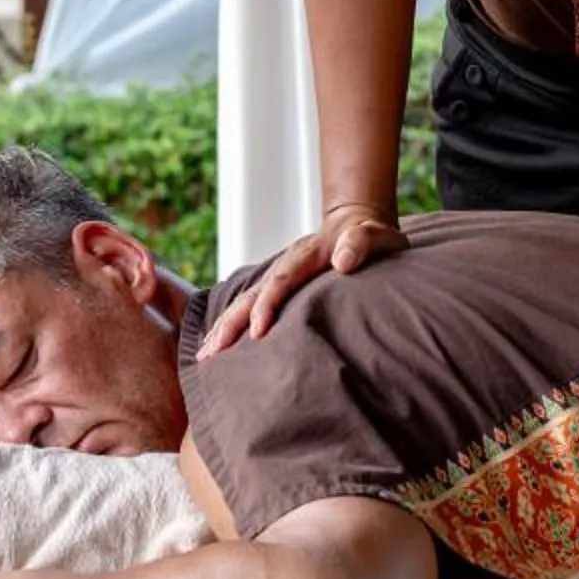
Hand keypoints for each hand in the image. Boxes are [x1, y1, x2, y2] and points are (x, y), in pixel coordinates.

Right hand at [198, 206, 407, 353]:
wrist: (357, 223)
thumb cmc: (370, 235)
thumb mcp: (374, 234)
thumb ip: (360, 243)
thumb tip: (344, 261)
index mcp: (305, 254)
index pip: (281, 281)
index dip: (267, 305)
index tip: (258, 332)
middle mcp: (285, 264)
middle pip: (252, 294)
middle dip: (230, 323)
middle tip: (212, 352)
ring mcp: (279, 275)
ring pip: (245, 300)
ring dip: (224, 326)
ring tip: (204, 354)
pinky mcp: (279, 286)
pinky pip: (250, 304)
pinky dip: (232, 323)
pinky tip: (219, 343)